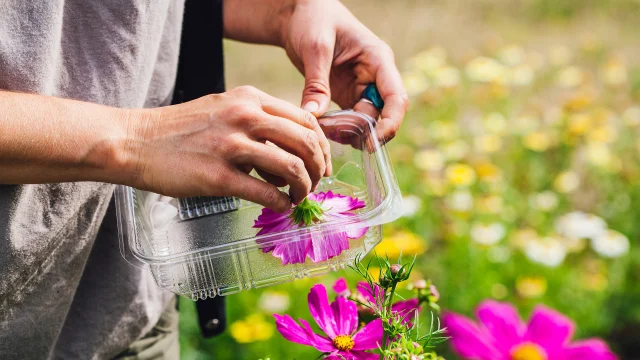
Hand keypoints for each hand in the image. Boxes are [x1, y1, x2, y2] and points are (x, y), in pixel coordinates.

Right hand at [124, 86, 330, 211]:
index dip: (322, 145)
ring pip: (291, 167)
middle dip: (318, 168)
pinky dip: (281, 203)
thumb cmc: (181, 129)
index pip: (306, 120)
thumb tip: (290, 154)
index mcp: (250, 99)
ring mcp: (231, 146)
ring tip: (299, 198)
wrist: (136, 141)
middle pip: (306, 142)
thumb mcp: (224, 109)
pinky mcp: (217, 176)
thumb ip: (258, 122)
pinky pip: (265, 193)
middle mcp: (245, 116)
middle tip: (315, 184)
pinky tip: (281, 207)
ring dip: (304, 188)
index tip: (322, 163)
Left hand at [280, 0, 408, 141]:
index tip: (372, 142)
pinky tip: (324, 131)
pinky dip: (340, 129)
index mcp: (378, 60)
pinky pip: (350, 119)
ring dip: (351, 133)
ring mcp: (362, 87)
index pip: (396, 97)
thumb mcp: (315, 47)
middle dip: (367, 132)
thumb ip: (316, 82)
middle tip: (342, 142)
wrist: (300, 12)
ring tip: (327, 136)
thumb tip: (313, 116)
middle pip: (384, 114)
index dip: (390, 122)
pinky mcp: (347, 95)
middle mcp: (375, 76)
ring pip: (367, 120)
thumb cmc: (313, 19)